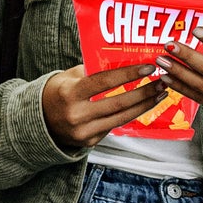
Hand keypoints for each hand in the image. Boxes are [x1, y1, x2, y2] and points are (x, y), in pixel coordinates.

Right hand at [42, 63, 166, 147]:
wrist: (40, 121)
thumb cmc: (58, 93)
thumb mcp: (69, 76)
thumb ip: (92, 70)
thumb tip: (123, 60)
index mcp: (70, 93)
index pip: (104, 82)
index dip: (128, 75)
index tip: (148, 68)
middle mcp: (77, 115)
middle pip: (119, 103)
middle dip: (144, 92)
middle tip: (162, 81)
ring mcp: (84, 132)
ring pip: (122, 118)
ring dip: (144, 105)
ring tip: (159, 94)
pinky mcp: (90, 142)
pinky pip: (114, 126)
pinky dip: (130, 115)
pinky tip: (143, 105)